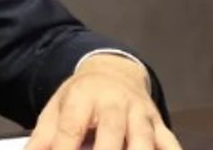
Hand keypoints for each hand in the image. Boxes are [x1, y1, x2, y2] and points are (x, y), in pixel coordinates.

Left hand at [26, 55, 179, 149]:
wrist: (115, 71)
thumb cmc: (81, 96)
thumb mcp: (57, 108)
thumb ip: (43, 137)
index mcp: (84, 96)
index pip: (72, 127)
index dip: (65, 149)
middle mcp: (115, 102)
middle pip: (112, 132)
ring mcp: (140, 113)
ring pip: (144, 139)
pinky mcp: (159, 124)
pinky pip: (169, 144)